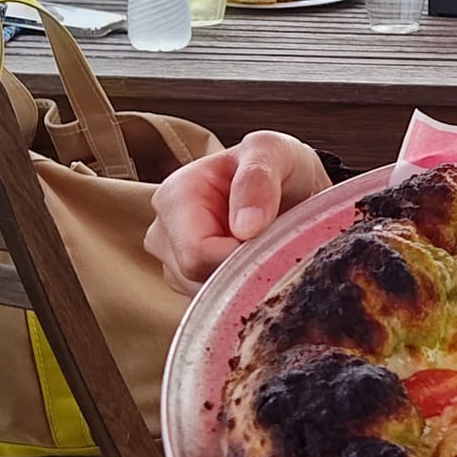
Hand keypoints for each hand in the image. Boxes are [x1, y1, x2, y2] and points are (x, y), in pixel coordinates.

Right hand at [144, 131, 330, 293]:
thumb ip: (258, 180)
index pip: (196, 252)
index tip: (273, 245)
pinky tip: (260, 264)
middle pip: (198, 278)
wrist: (292, 183)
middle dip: (243, 269)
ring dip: (245, 280)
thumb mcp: (274, 152)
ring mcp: (173, 261)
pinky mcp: (190, 283)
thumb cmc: (278, 163)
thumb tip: (246, 227)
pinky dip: (243, 291)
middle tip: (277, 243)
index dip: (239, 257)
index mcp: (175, 196)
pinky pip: (215, 304)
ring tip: (268, 248)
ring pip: (207, 297)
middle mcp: (164, 232)